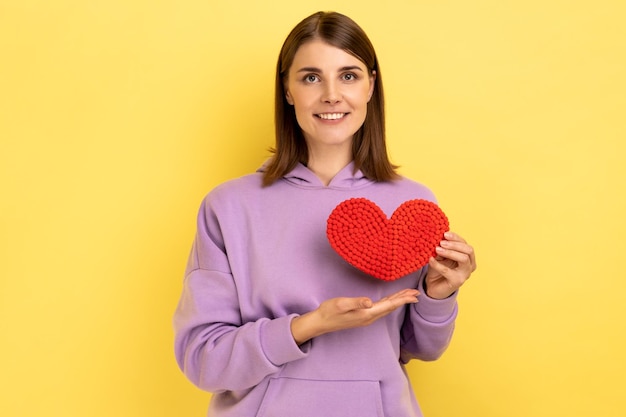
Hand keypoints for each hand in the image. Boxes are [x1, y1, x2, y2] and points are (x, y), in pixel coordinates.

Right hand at [291, 289, 418, 344]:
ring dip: (398, 301)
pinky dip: (389, 302)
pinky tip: (390, 300)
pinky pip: (381, 308)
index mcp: (367, 313)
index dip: (402, 299)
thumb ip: (356, 302)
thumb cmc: (329, 311)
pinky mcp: (363, 315)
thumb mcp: (341, 304)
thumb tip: (369, 301)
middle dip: (404, 300)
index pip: (389, 305)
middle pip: (391, 307)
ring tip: (408, 296)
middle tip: (417, 293)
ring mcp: (366, 317)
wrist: (321, 322)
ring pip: (387, 308)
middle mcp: (369, 317)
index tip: (414, 295)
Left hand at [424, 231, 476, 299]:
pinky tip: (430, 260)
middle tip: (441, 242)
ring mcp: (465, 274)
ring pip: (463, 259)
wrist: (433, 286)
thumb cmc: (438, 268)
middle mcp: (470, 265)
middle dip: (455, 244)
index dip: (456, 238)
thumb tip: (440, 236)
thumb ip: (443, 247)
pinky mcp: (457, 282)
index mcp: (468, 257)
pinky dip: (438, 264)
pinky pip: (448, 271)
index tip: (444, 234)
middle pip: (468, 250)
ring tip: (437, 249)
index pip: (466, 244)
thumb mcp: (441, 255)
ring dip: (449, 252)